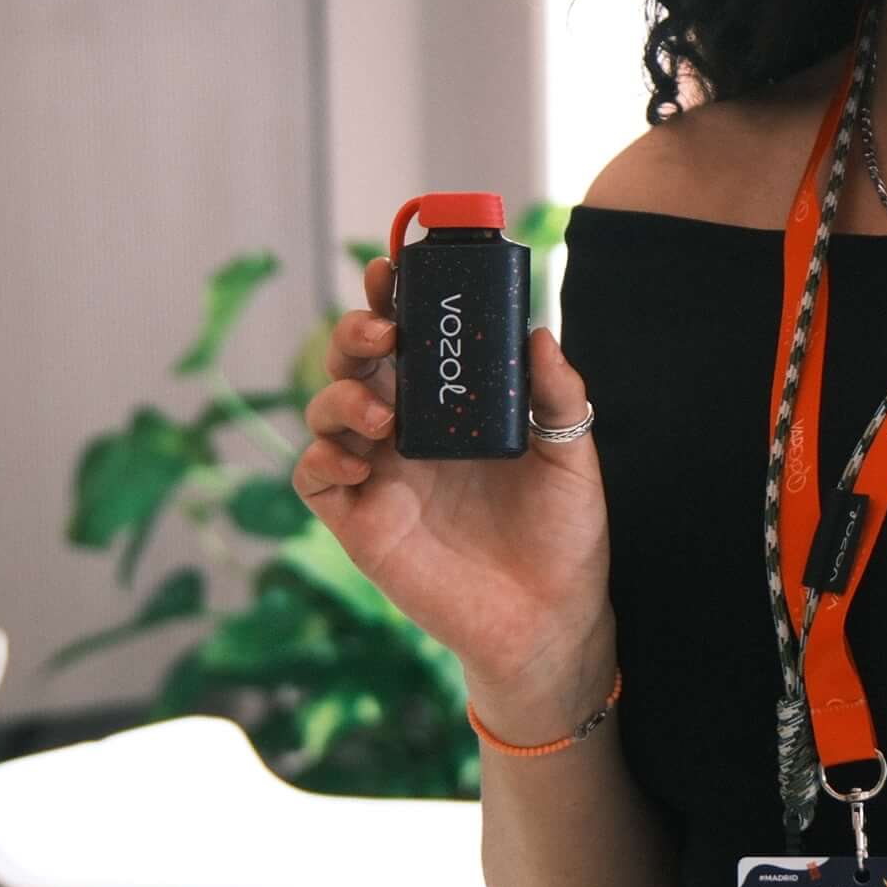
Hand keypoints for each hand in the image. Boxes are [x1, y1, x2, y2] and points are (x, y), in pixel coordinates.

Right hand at [300, 255, 614, 733]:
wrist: (551, 618)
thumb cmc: (562, 534)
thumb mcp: (571, 454)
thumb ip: (558, 395)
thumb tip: (538, 334)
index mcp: (453, 406)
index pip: (409, 338)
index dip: (391, 298)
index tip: (392, 267)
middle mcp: (408, 432)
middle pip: (357, 363)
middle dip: (355, 331)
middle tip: (382, 328)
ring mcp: (380, 476)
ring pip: (326, 412)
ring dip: (339, 395)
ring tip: (380, 411)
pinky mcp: (362, 524)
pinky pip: (316, 479)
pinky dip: (323, 458)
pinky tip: (360, 458)